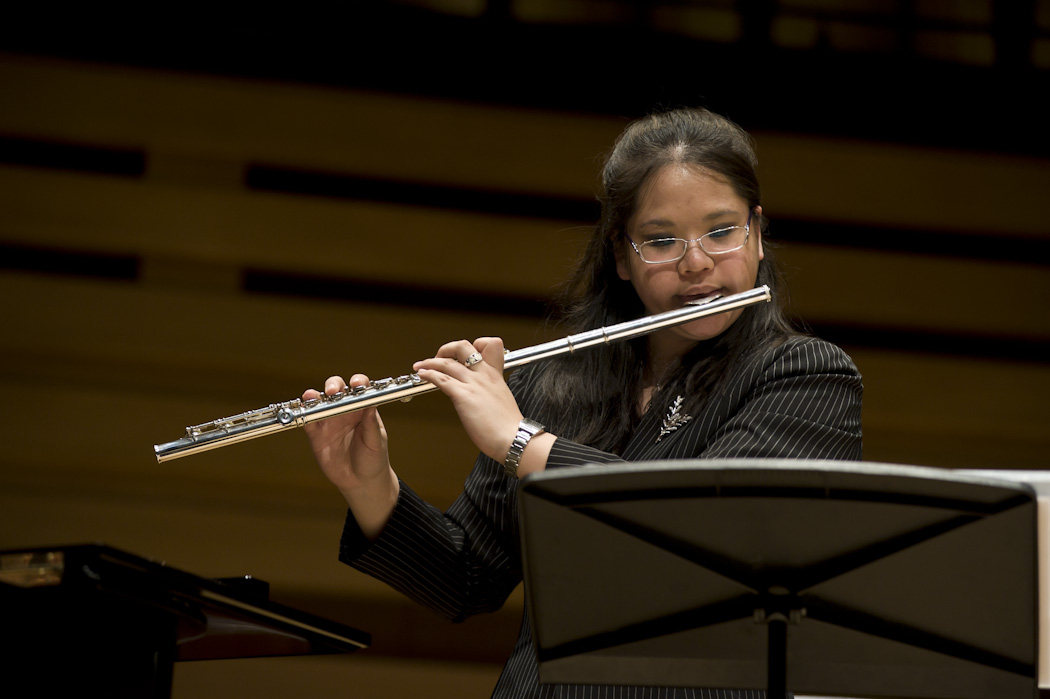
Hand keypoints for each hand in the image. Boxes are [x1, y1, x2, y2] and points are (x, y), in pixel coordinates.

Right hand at [302, 374, 398, 537]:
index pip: (359, 388)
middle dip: (333, 385)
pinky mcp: (316, 434)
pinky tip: (301, 411)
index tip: (356, 384)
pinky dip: (303, 414)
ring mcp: (329, 421)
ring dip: (314, 396)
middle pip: (336, 389)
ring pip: (319, 401)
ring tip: (311, 397)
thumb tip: (371, 405)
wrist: (361, 481)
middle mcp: (345, 410)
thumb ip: (371, 425)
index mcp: (362, 408)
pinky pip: (307, 421)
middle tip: (333, 391)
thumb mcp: (376, 442)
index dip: (357, 382)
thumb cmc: (373, 459)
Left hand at [412, 338, 522, 464]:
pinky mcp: (463, 396)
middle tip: (439, 357)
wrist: (513, 438)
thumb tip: (479, 394)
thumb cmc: (508, 425)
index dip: (473, 345)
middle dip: (446, 348)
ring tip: (420, 365)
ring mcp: (473, 384)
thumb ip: (489, 391)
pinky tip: (422, 375)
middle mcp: (483, 375)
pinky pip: (441, 379)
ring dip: (429, 362)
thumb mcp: (502, 398)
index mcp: (495, 374)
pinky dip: (428, 374)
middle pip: (463, 346)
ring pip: (447, 362)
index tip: (462, 355)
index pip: (487, 344)